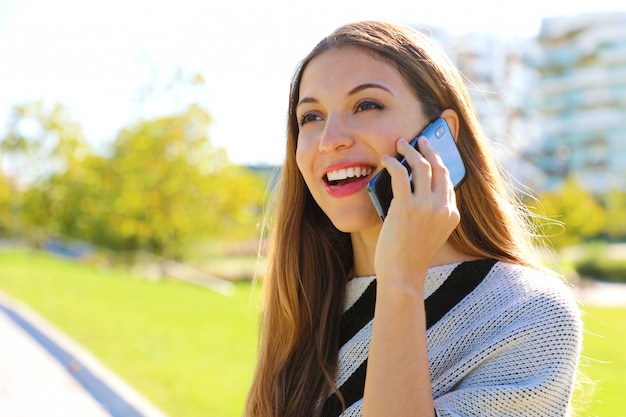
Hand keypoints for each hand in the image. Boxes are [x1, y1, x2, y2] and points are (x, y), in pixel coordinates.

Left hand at [374, 137, 459, 287]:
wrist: (403, 275)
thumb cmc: (409, 257)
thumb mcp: (429, 233)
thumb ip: (430, 213)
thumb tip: (413, 188)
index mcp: (452, 215)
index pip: (448, 181)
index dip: (439, 163)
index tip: (430, 153)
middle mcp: (443, 208)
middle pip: (440, 168)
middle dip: (429, 149)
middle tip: (419, 140)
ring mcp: (427, 206)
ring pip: (422, 166)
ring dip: (410, 150)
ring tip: (400, 143)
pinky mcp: (407, 207)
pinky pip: (400, 175)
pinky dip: (392, 163)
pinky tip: (384, 159)